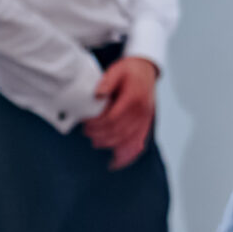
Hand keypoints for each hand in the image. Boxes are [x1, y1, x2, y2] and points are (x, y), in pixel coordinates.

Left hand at [82, 56, 157, 170]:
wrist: (146, 68)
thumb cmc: (129, 70)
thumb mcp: (116, 70)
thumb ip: (106, 83)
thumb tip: (97, 95)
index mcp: (133, 99)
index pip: (113, 119)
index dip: (97, 126)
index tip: (86, 125)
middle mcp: (142, 111)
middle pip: (118, 131)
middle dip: (100, 135)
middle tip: (87, 133)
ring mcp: (145, 118)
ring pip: (127, 139)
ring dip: (109, 144)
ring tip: (95, 141)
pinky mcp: (146, 123)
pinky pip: (137, 142)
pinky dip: (126, 155)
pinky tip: (115, 163)